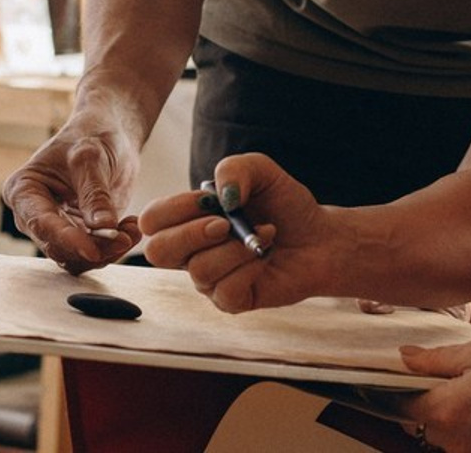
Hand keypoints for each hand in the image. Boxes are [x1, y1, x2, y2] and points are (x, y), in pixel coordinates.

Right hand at [1, 113, 142, 274]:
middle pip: (58, 247)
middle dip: (92, 247)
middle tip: (124, 237)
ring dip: (107, 250)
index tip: (92, 249)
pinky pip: (94, 254)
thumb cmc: (92, 135)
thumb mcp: (91, 157)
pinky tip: (132, 228)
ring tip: (132, 229)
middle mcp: (34, 215)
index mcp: (23, 191)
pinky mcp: (80, 236)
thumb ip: (95, 193)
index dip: (66, 239)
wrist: (110, 135)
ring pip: (76, 258)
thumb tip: (103, 228)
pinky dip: (115, 248)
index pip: (41, 222)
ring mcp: (57, 228)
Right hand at [140, 152, 335, 311]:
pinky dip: (249, 268)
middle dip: (192, 233)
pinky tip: (264, 257)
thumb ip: (235, 169)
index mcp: (188, 218)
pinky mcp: (231, 300)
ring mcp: (209, 279)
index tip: (210, 199)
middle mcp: (192, 251)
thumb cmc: (283, 203)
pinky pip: (226, 291)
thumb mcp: (261, 170)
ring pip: (199, 271)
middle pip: (158, 252)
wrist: (318, 236)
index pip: (152, 219)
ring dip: (237, 248)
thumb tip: (219, 197)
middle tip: (226, 223)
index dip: (174, 208)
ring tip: (264, 234)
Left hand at [397, 334, 470, 452]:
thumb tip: (405, 358)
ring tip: (467, 382)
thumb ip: (437, 359)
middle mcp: (462, 443)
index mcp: (452, 411)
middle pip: (426, 424)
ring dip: (449, 413)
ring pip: (449, 436)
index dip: (396, 389)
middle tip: (433, 370)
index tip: (392, 374)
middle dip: (425, 400)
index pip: (405, 406)